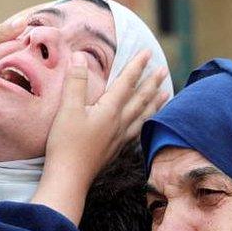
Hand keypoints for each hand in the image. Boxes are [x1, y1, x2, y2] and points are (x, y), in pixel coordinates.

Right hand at [31, 50, 167, 223]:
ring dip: (155, 103)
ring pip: (143, 116)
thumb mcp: (67, 109)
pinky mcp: (115, 150)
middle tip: (163, 70)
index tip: (148, 52)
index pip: (127, 83)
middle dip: (152, 83)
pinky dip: (145, 123)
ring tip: (166, 95)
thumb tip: (79, 56)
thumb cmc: (66, 143)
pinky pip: (137, 131)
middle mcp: (119, 123)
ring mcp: (119, 138)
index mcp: (109, 110)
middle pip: (140, 99)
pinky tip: (145, 124)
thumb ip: (76, 82)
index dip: (137, 66)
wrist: (69, 178)